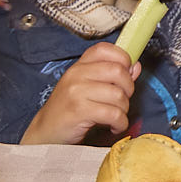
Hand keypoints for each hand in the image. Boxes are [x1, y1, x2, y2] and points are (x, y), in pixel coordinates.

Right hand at [20, 42, 138, 144]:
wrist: (45, 132)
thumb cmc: (69, 109)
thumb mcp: (87, 87)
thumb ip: (111, 76)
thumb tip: (135, 66)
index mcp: (79, 66)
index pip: (106, 49)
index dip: (124, 59)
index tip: (127, 74)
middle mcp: (76, 75)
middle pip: (118, 71)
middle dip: (128, 88)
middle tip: (123, 100)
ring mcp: (76, 92)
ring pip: (118, 95)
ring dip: (124, 109)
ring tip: (116, 116)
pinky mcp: (78, 111)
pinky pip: (113, 114)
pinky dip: (120, 123)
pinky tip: (114, 126)